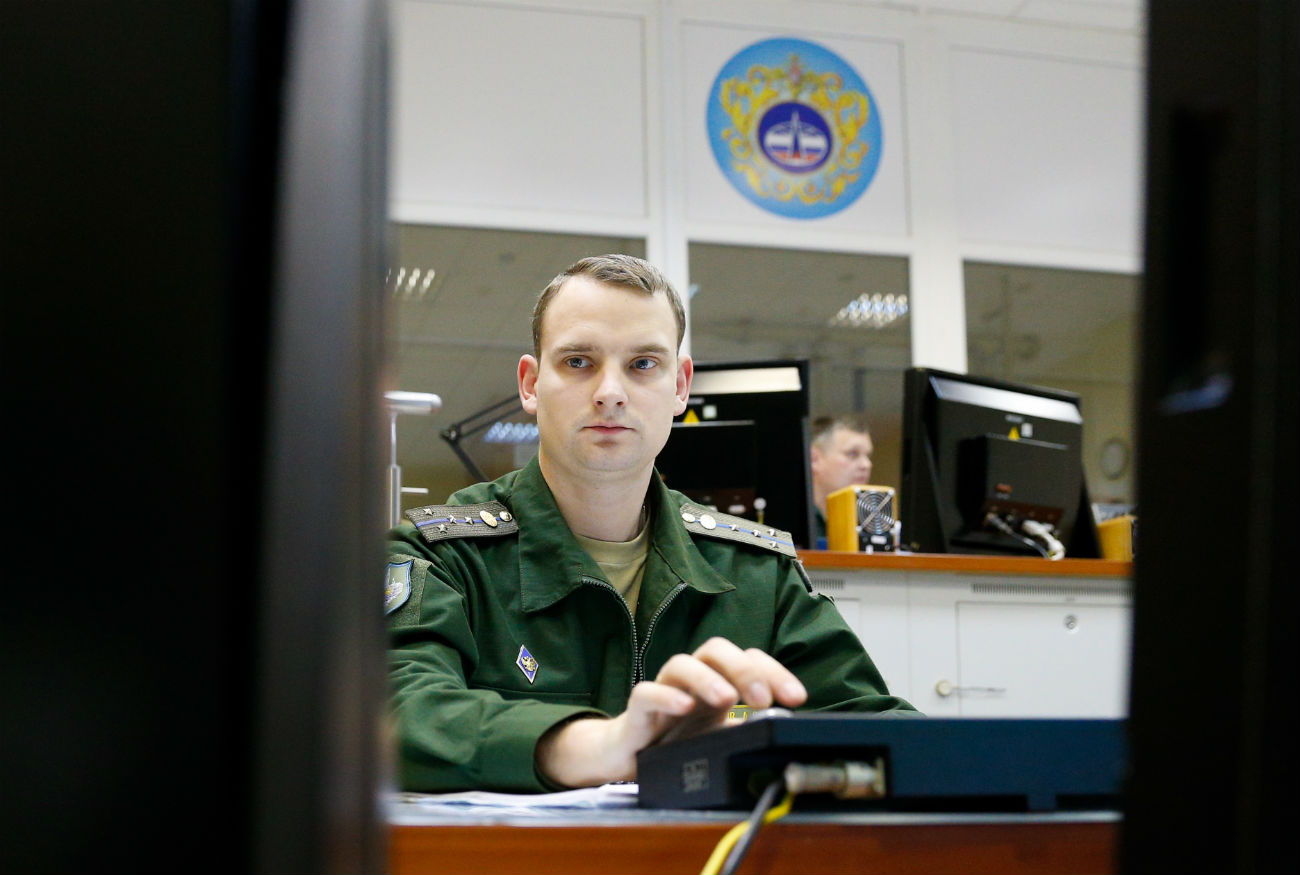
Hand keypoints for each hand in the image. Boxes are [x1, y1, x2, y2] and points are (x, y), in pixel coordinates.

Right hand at [535, 637, 806, 787]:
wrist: (628, 757)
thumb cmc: (676, 741)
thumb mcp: (720, 737)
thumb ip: (747, 730)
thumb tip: (785, 731)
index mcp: (717, 681)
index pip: (748, 658)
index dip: (775, 672)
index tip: (797, 698)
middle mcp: (692, 679)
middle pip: (716, 650)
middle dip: (744, 670)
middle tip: (763, 698)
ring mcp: (664, 689)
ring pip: (682, 663)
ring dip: (707, 677)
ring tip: (727, 699)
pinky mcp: (637, 709)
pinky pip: (647, 692)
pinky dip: (666, 696)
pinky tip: (684, 707)